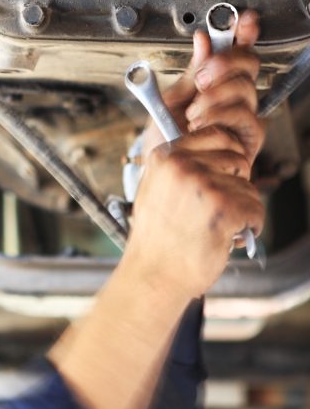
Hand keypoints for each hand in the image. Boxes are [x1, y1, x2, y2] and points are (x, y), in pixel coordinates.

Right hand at [128, 127, 264, 299]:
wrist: (154, 273)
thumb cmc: (156, 236)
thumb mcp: (154, 187)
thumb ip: (178, 165)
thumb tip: (210, 152)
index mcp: (165, 155)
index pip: (216, 135)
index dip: (226, 157)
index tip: (222, 176)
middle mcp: (182, 164)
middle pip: (237, 159)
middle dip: (237, 183)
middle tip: (221, 206)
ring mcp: (203, 184)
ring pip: (248, 186)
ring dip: (243, 208)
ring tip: (220, 226)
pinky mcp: (223, 208)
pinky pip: (255, 209)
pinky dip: (250, 226)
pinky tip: (229, 236)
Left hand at [143, 10, 263, 165]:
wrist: (161, 172)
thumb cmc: (165, 141)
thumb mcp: (169, 100)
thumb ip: (189, 72)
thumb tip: (203, 40)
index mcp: (214, 83)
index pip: (237, 53)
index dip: (244, 34)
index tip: (244, 20)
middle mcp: (233, 98)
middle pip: (248, 64)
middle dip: (223, 64)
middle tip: (200, 79)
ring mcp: (241, 117)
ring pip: (245, 89)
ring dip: (214, 97)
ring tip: (193, 113)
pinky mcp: (247, 140)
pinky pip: (246, 118)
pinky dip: (221, 117)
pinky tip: (203, 124)